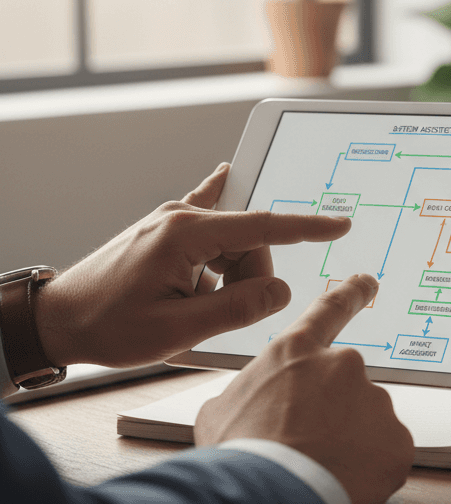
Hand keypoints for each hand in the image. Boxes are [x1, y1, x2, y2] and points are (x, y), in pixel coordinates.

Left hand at [33, 163, 354, 367]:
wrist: (56, 319)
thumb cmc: (107, 326)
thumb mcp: (177, 330)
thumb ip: (237, 308)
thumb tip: (280, 290)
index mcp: (186, 235)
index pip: (263, 226)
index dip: (307, 228)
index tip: (341, 224)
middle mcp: (181, 217)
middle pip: (250, 243)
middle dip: (250, 279)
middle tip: (216, 316)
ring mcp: (172, 219)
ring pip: (232, 243)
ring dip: (228, 276)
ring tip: (191, 305)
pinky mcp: (164, 228)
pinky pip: (205, 209)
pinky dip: (222, 202)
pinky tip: (228, 174)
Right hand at [195, 273, 414, 503]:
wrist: (266, 500)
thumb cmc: (237, 456)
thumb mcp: (220, 412)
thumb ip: (248, 394)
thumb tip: (252, 404)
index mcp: (297, 352)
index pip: (329, 310)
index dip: (351, 294)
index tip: (368, 282)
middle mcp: (343, 365)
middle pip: (344, 389)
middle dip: (330, 417)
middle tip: (303, 449)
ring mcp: (375, 401)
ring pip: (366, 424)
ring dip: (348, 445)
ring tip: (315, 472)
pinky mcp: (398, 440)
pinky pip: (385, 454)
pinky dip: (367, 471)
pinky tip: (341, 485)